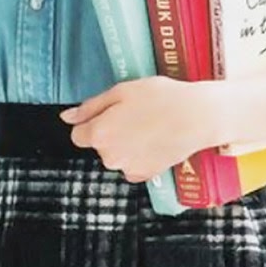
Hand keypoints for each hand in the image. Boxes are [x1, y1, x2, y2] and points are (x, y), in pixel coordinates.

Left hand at [58, 76, 218, 183]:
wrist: (198, 117)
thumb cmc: (162, 98)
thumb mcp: (121, 91)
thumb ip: (90, 107)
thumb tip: (67, 117)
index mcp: (100, 133)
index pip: (78, 135)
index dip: (91, 122)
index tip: (108, 113)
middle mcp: (109, 156)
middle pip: (99, 145)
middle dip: (111, 131)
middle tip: (135, 114)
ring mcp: (127, 168)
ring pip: (117, 155)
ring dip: (126, 143)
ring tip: (149, 125)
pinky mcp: (145, 175)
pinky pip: (132, 165)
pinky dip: (139, 155)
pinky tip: (154, 140)